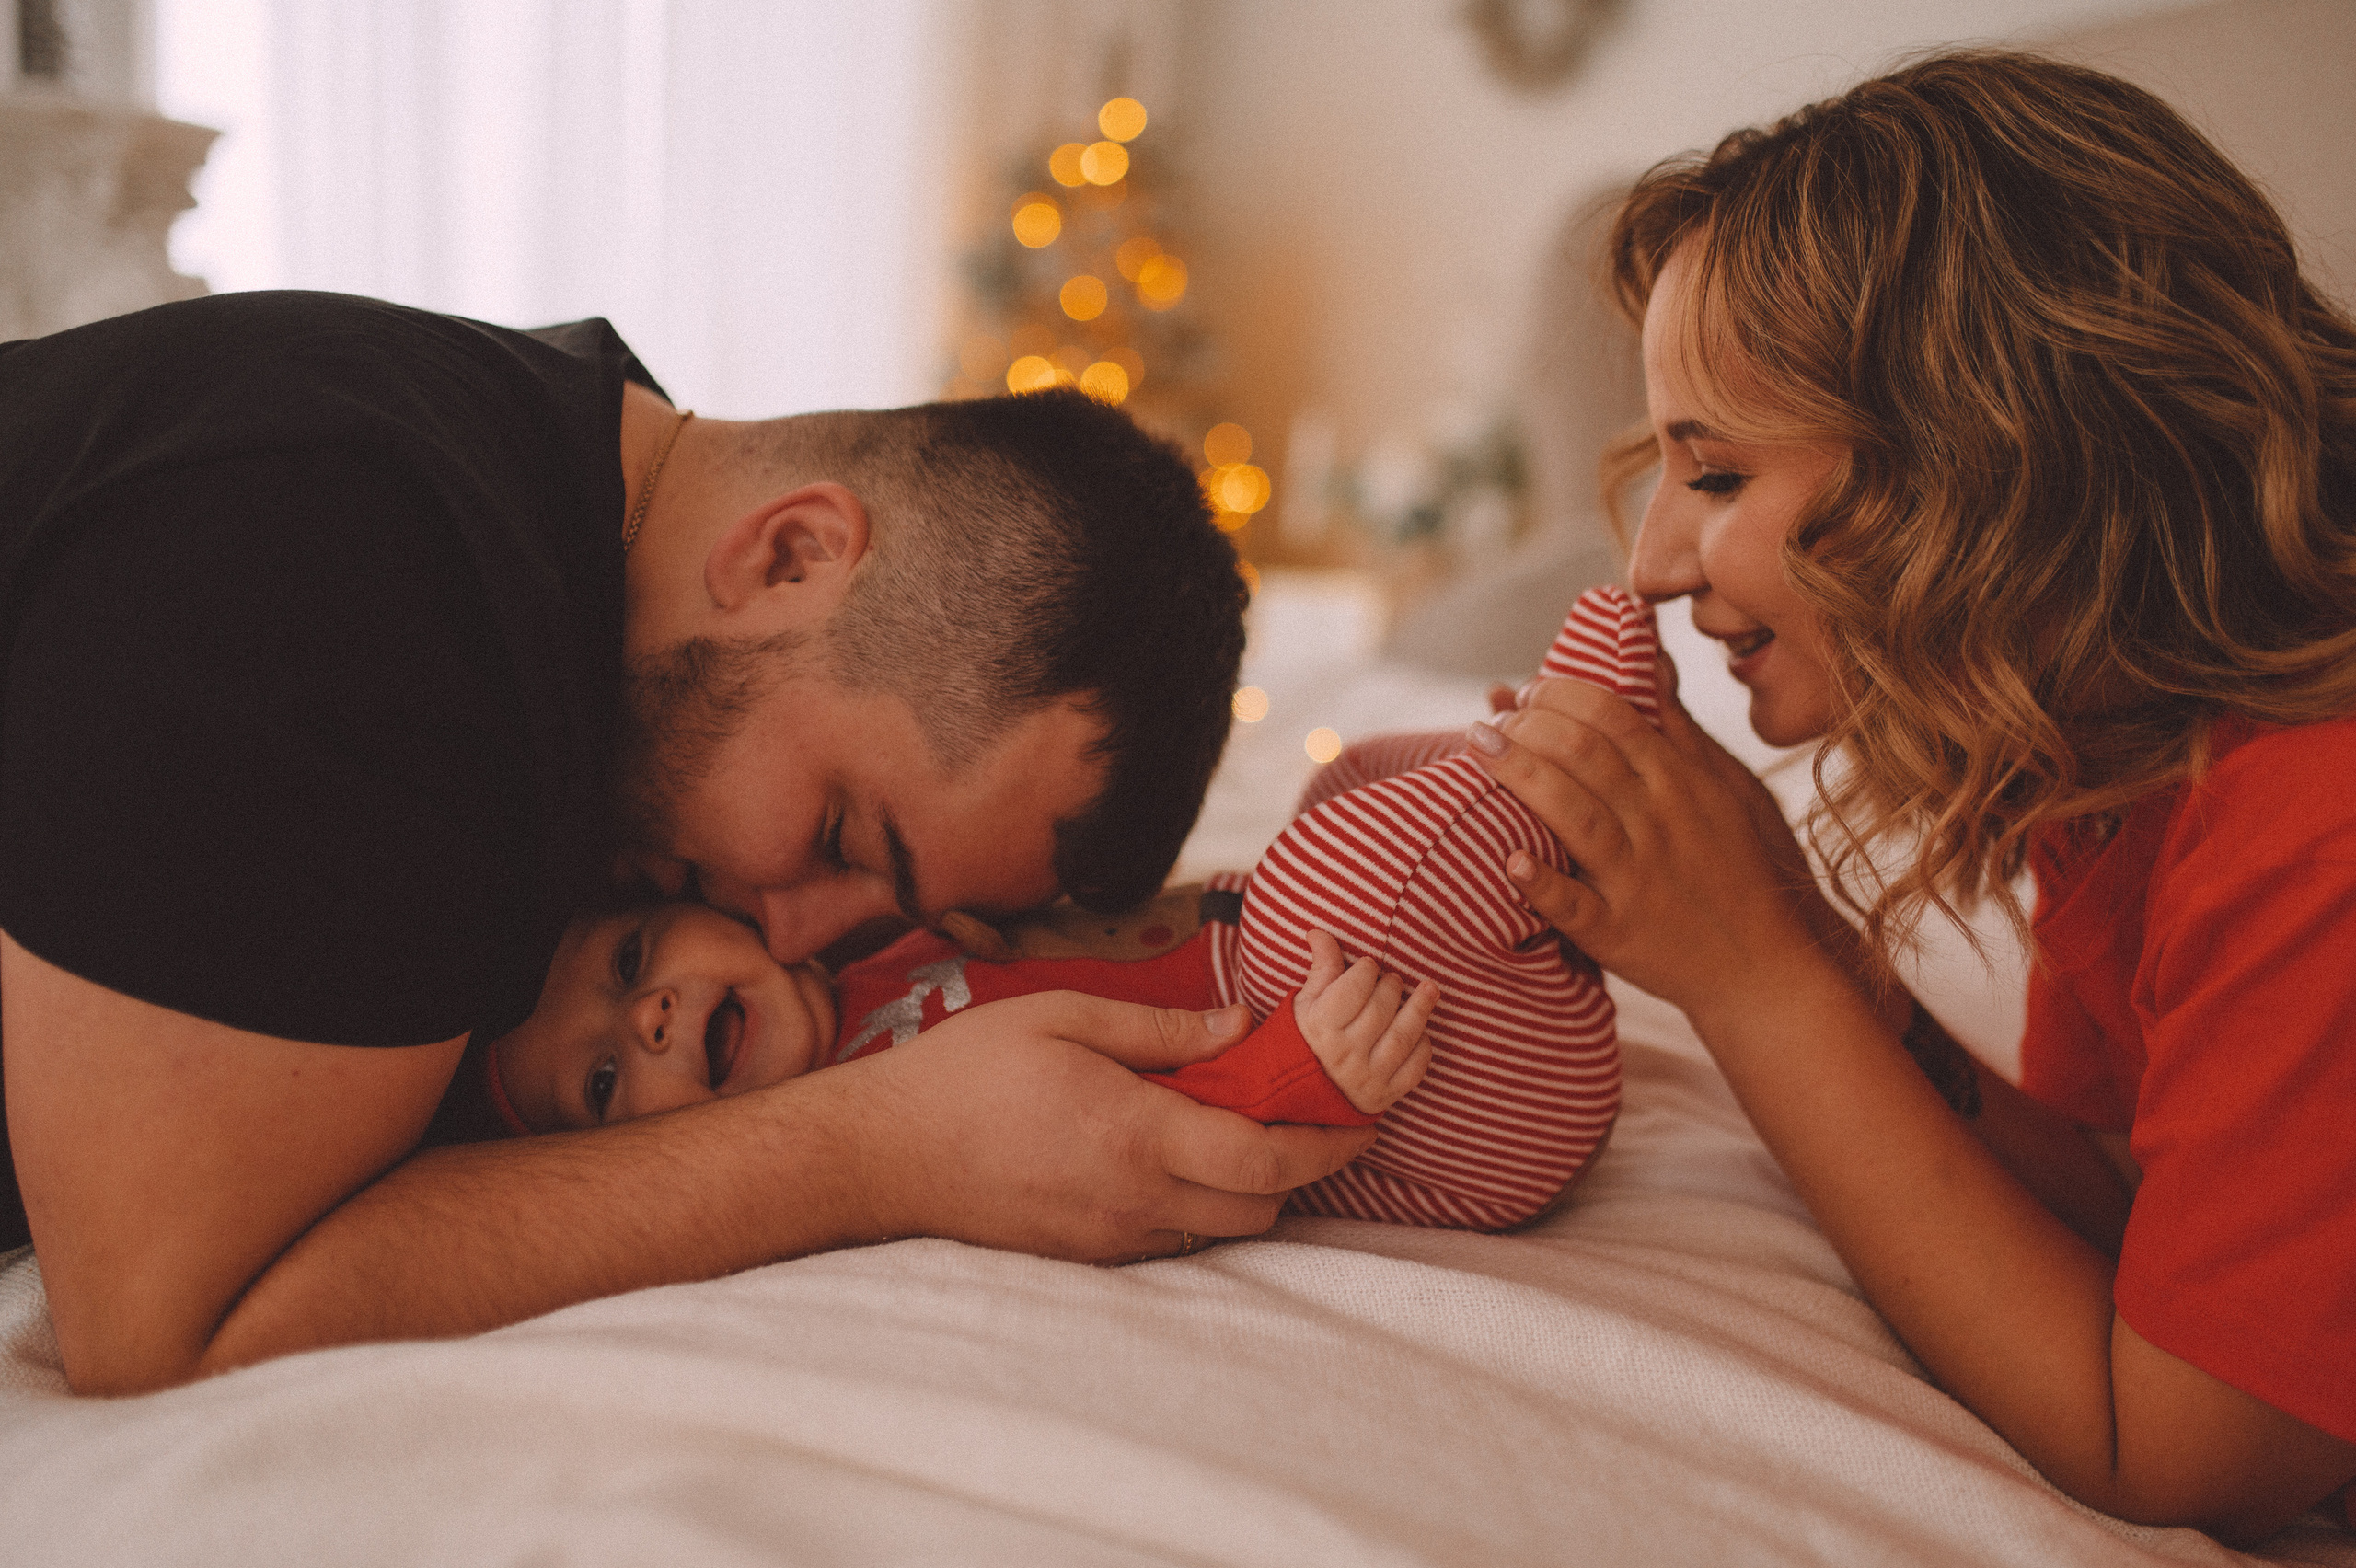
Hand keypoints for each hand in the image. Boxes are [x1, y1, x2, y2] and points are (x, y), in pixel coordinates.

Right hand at [846, 991, 1374, 1261]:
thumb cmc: (968, 1073)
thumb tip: (1240, 1025)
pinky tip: (1170, 1154)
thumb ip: (1162, 1028)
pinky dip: (1196, 1204)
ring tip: (1230, 1126)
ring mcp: (1112, 1238)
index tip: (1359, 1120)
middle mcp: (1135, 1202)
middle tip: (1293, 1110)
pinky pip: (1173, 1240)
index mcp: (1137, 1135)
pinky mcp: (1089, 1254)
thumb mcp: (1064, 1016)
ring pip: (1220, 1230)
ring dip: (1245, 1187)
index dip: (1328, 1146)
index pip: (1268, 1160)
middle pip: (1261, 1208)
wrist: (884, 1153)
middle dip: (1295, 1167)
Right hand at [1293, 930, 1436, 1113]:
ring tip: (1428, 989)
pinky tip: (1421, 1031)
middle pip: (1381, 1009)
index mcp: (1320, 1027)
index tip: (1368, 965)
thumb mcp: (1304, 1002)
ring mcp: (1366, 1078)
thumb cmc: (1302, 1039)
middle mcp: (1344, 1054)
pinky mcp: (1383, 1096)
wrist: (1296, 1093)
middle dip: (1392, 986)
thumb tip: (1319, 932)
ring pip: (1403, 1037)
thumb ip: (1320, 968)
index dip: (1366, 969)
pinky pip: (1414, 1070)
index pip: (1354, 988)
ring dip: (1420, 1008)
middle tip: (1391, 979)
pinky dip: (1423, 1047)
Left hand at [1468, 649, 1831, 1026]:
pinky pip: (1574, 905)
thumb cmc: (1741, 867)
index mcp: (1680, 781)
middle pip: (1584, 755)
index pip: (1614, 716)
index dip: (1561, 694)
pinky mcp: (1619, 933)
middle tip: (1489, 721)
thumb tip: (1650, 653)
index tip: (1527, 690)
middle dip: (1527, 726)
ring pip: (1573, 816)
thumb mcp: (1726, 786)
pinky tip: (1508, 860)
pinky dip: (1540, 883)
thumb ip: (1677, 724)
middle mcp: (1658, 822)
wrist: (1765, 965)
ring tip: (1477, 749)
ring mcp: (1638, 878)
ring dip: (1519, 776)